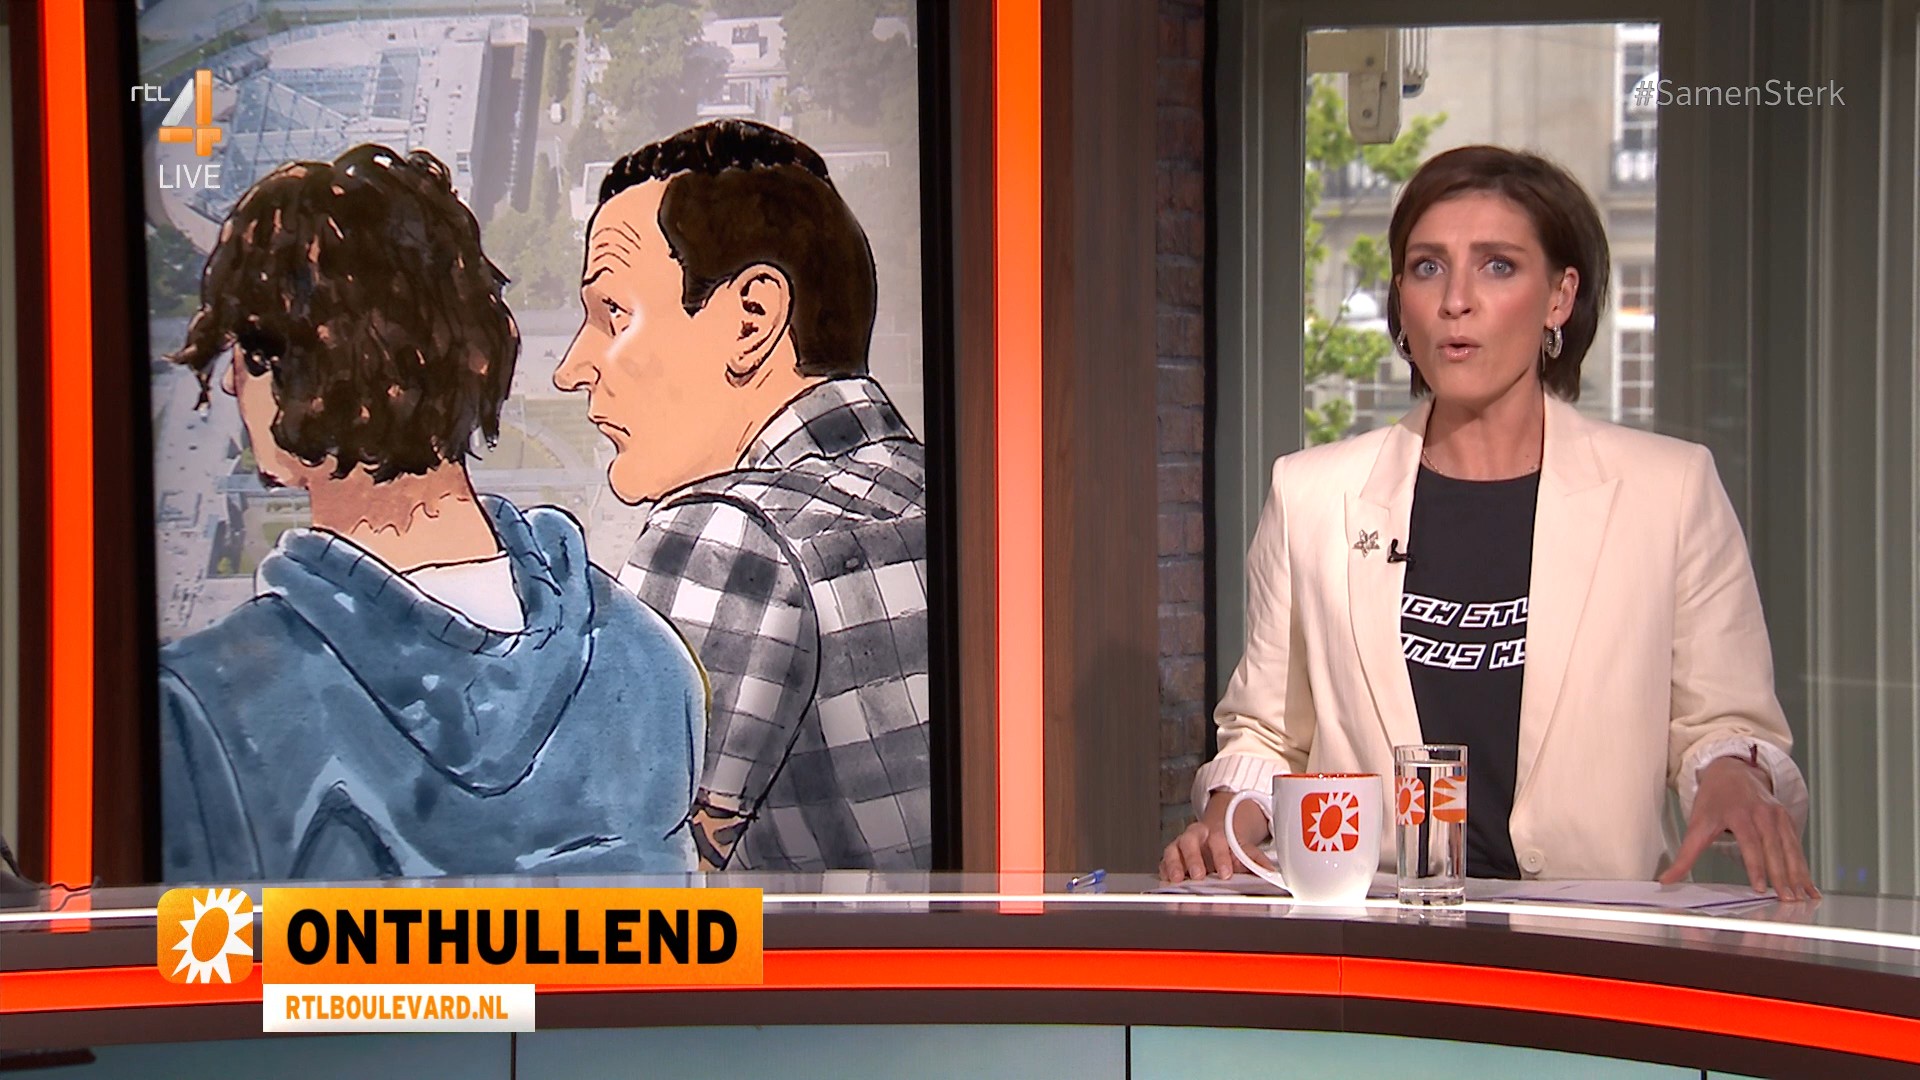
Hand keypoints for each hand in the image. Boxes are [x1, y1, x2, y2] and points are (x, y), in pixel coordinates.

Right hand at [1159, 791, 1273, 881]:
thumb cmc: (1228, 845)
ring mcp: (1181, 845)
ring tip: (1177, 879)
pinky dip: (1164, 870)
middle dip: (1193, 859)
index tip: (1226, 873)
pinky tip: (1167, 880)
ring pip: (1173, 849)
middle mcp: (1196, 835)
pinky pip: (1164, 861)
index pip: (1218, 841)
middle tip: (1199, 875)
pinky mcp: (1171, 856)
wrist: (1214, 833)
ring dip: (1174, 864)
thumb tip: (1271, 872)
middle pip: (1190, 841)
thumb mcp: (1245, 850)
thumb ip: (1256, 860)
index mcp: (1216, 832)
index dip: (1221, 857)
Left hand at [1660, 756, 1818, 900]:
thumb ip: (1684, 855)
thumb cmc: (1713, 799)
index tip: (1761, 888)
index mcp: (1739, 814)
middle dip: (1782, 876)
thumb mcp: (1696, 823)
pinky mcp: (1787, 820)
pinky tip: (1808, 887)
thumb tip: (1666, 880)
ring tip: (1804, 898)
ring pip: (1790, 849)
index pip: (1750, 843)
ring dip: (1799, 875)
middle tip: (1788, 900)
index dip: (1756, 867)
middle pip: (1774, 849)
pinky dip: (1804, 867)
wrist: (1732, 771)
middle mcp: (1762, 814)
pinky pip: (1797, 846)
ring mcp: (1778, 816)